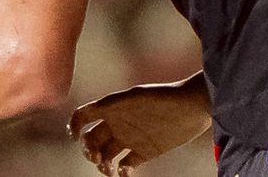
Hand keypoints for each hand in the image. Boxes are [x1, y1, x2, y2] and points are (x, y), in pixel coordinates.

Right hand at [67, 77, 211, 175]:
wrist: (193, 106)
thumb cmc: (165, 96)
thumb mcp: (138, 97)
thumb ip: (114, 104)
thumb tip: (92, 111)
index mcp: (112, 107)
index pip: (83, 114)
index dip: (74, 125)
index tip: (75, 137)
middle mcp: (118, 123)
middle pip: (91, 139)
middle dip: (88, 151)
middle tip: (97, 158)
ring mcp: (130, 137)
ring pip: (106, 155)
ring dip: (102, 164)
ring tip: (110, 170)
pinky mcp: (145, 151)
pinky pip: (126, 164)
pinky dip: (121, 172)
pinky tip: (126, 173)